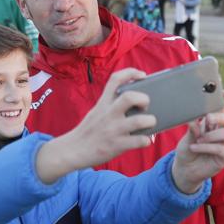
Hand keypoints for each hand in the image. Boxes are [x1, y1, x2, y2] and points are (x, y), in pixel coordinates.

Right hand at [36, 68, 155, 183]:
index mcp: (103, 103)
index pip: (116, 79)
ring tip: (149, 123)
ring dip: (150, 121)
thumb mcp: (96, 112)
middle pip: (130, 97)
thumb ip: (111, 105)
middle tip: (145, 106)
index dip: (131, 73)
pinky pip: (140, 141)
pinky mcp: (117, 145)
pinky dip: (146, 140)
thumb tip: (135, 102)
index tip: (142, 75)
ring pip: (139, 121)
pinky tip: (144, 140)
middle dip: (144, 99)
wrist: (73, 150)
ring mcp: (113, 130)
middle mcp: (108, 114)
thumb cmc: (89, 131)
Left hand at [171, 91, 223, 193]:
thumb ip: (192, 129)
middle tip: (207, 119)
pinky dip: (206, 147)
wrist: (184, 169)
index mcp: (212, 125)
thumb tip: (193, 120)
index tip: (223, 92)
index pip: (220, 111)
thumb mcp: (186, 137)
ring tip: (197, 139)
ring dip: (211, 136)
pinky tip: (195, 147)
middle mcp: (220, 133)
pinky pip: (221, 149)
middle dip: (218, 117)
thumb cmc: (187, 149)